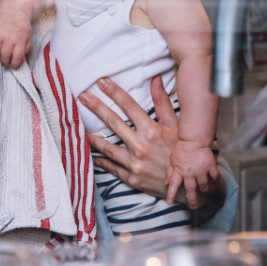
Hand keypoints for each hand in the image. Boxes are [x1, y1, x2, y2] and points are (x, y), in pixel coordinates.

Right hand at [0, 12, 32, 67]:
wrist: (12, 12)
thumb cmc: (22, 27)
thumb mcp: (28, 37)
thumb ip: (25, 49)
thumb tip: (17, 60)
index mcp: (20, 40)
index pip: (16, 57)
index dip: (14, 64)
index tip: (13, 66)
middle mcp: (8, 38)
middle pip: (5, 56)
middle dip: (5, 62)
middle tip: (6, 64)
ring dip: (0, 52)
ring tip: (4, 48)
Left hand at [82, 76, 224, 219]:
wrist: (187, 186)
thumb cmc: (182, 153)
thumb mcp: (176, 126)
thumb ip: (163, 102)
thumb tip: (156, 80)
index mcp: (152, 131)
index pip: (129, 105)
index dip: (114, 92)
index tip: (101, 82)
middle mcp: (141, 146)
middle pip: (113, 122)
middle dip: (96, 107)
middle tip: (83, 96)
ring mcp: (134, 164)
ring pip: (107, 147)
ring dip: (92, 136)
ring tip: (79, 127)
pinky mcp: (131, 179)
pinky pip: (112, 167)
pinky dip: (101, 160)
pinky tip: (92, 154)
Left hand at [165, 140, 218, 209]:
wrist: (194, 138)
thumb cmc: (182, 149)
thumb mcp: (173, 159)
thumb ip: (169, 172)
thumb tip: (166, 183)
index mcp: (179, 171)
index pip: (173, 185)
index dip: (171, 194)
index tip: (169, 203)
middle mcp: (190, 172)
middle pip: (190, 190)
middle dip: (192, 200)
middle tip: (193, 207)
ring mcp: (201, 170)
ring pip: (204, 185)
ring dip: (205, 191)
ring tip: (205, 194)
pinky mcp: (210, 165)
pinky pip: (214, 176)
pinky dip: (215, 180)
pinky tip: (215, 182)